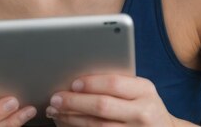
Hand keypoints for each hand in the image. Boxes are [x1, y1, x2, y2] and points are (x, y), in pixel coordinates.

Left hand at [47, 75, 176, 126]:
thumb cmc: (145, 106)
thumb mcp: (140, 90)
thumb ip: (117, 83)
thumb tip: (77, 78)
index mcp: (145, 90)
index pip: (114, 83)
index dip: (90, 83)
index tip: (72, 83)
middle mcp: (143, 112)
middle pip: (102, 106)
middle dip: (74, 102)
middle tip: (55, 99)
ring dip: (72, 119)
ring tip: (56, 112)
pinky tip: (67, 124)